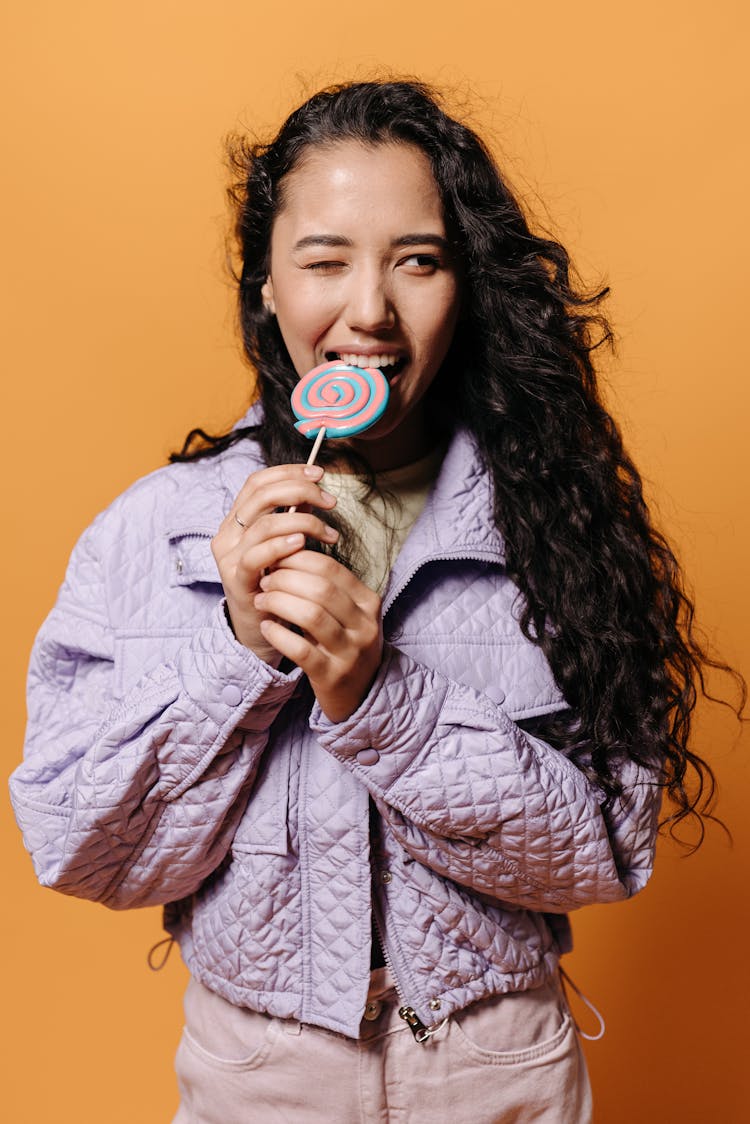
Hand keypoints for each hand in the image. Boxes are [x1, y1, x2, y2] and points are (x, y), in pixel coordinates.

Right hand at [211, 464, 338, 661]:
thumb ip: (292, 518)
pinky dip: (281, 545)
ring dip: (304, 522)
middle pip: (261, 495)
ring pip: (263, 524)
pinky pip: (255, 556)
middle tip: (330, 501)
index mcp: (236, 520)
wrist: (259, 628)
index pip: (257, 482)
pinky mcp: (235, 580)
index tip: (319, 474)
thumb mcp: (284, 545)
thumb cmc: (275, 584)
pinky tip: (302, 544)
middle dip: (300, 490)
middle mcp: (227, 534)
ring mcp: (228, 557)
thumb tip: (315, 491)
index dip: (288, 472)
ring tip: (329, 533)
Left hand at [253, 550, 382, 721]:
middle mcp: (364, 625)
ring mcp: (350, 652)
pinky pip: (301, 650)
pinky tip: (267, 627)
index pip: (331, 569)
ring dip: (279, 603)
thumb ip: (326, 586)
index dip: (298, 559)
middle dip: (285, 580)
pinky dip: (279, 635)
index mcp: (368, 602)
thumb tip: (287, 552)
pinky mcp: (332, 675)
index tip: (276, 559)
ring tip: (262, 600)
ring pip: (311, 616)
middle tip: (265, 580)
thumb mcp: (348, 612)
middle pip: (321, 589)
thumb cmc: (345, 643)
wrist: (361, 693)